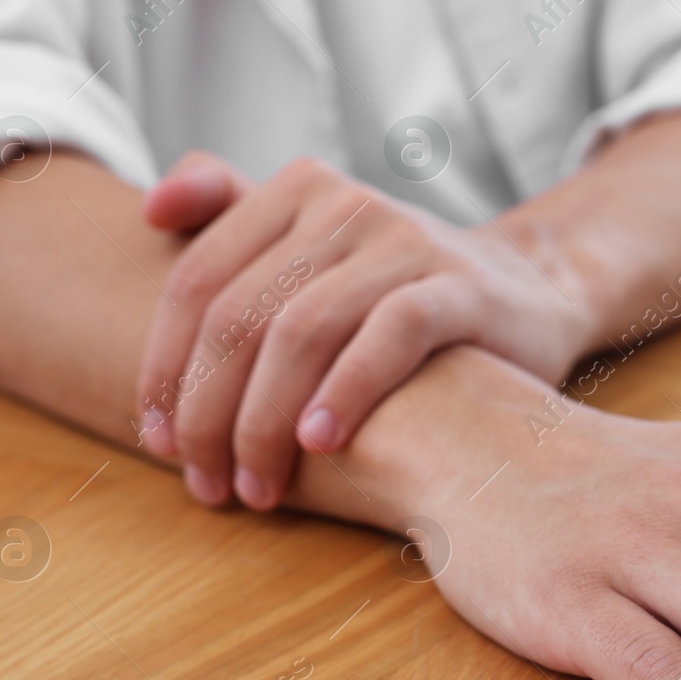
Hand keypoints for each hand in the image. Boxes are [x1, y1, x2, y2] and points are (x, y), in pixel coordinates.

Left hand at [135, 151, 593, 508]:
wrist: (529, 292)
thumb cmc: (399, 288)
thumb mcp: (317, 244)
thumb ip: (234, 214)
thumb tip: (150, 210)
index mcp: (296, 192)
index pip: (197, 281)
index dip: (164, 367)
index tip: (156, 440)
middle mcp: (345, 204)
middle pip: (241, 314)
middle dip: (209, 412)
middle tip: (206, 483)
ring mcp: (404, 241)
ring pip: (302, 330)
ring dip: (265, 421)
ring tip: (258, 487)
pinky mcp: (460, 286)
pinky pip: (390, 334)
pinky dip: (346, 391)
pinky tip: (319, 444)